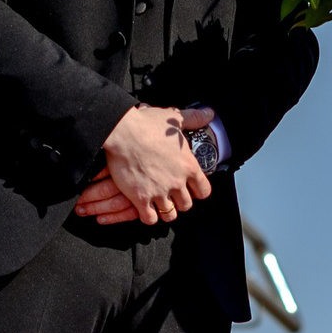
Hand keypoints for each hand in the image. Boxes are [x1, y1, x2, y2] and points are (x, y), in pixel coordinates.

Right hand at [86, 105, 210, 225]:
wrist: (122, 132)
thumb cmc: (147, 124)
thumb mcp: (175, 118)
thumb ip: (194, 118)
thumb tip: (209, 113)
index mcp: (188, 166)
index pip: (204, 190)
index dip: (198, 191)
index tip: (192, 188)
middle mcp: (177, 182)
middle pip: (187, 205)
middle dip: (180, 201)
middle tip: (172, 195)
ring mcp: (159, 192)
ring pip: (170, 215)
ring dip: (166, 211)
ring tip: (160, 204)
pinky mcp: (140, 198)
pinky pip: (149, 219)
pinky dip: (148, 216)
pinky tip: (145, 208)